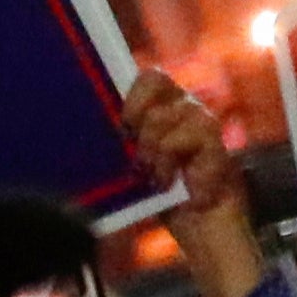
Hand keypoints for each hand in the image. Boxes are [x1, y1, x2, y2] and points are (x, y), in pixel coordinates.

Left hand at [118, 68, 243, 217]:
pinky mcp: (214, 140)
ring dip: (150, 151)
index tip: (124, 128)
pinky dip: (166, 165)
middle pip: (155, 82)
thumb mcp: (131, 159)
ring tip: (153, 175)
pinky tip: (168, 182)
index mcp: (164, 105)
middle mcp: (184, 105)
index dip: (132, 96)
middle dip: (136, 120)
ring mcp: (201, 119)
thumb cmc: (158, 189)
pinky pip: (177, 141)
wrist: (194, 220)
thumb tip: (82, 121)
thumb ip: (119, 136)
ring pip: (161, 116)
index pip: (150, 76)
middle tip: (137, 153)